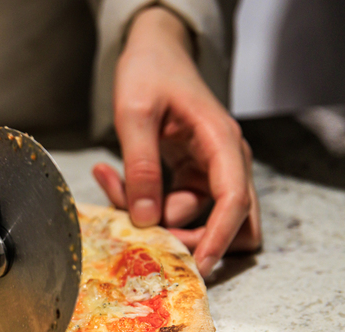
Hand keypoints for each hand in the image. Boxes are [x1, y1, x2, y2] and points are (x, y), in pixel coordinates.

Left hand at [93, 7, 260, 276]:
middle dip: (190, 236)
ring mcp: (210, 170)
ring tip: (114, 187)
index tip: (197, 266)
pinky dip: (145, 202)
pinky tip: (110, 175)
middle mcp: (225, 160)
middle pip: (232, 220)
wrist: (154, 52)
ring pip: (195, 216)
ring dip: (156, 217)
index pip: (234, 199)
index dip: (218, 237)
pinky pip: (173, 205)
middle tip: (144, 231)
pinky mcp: (191, 175)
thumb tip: (146, 219)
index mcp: (221, 141)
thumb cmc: (150, 73)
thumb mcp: (135, 115)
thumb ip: (141, 166)